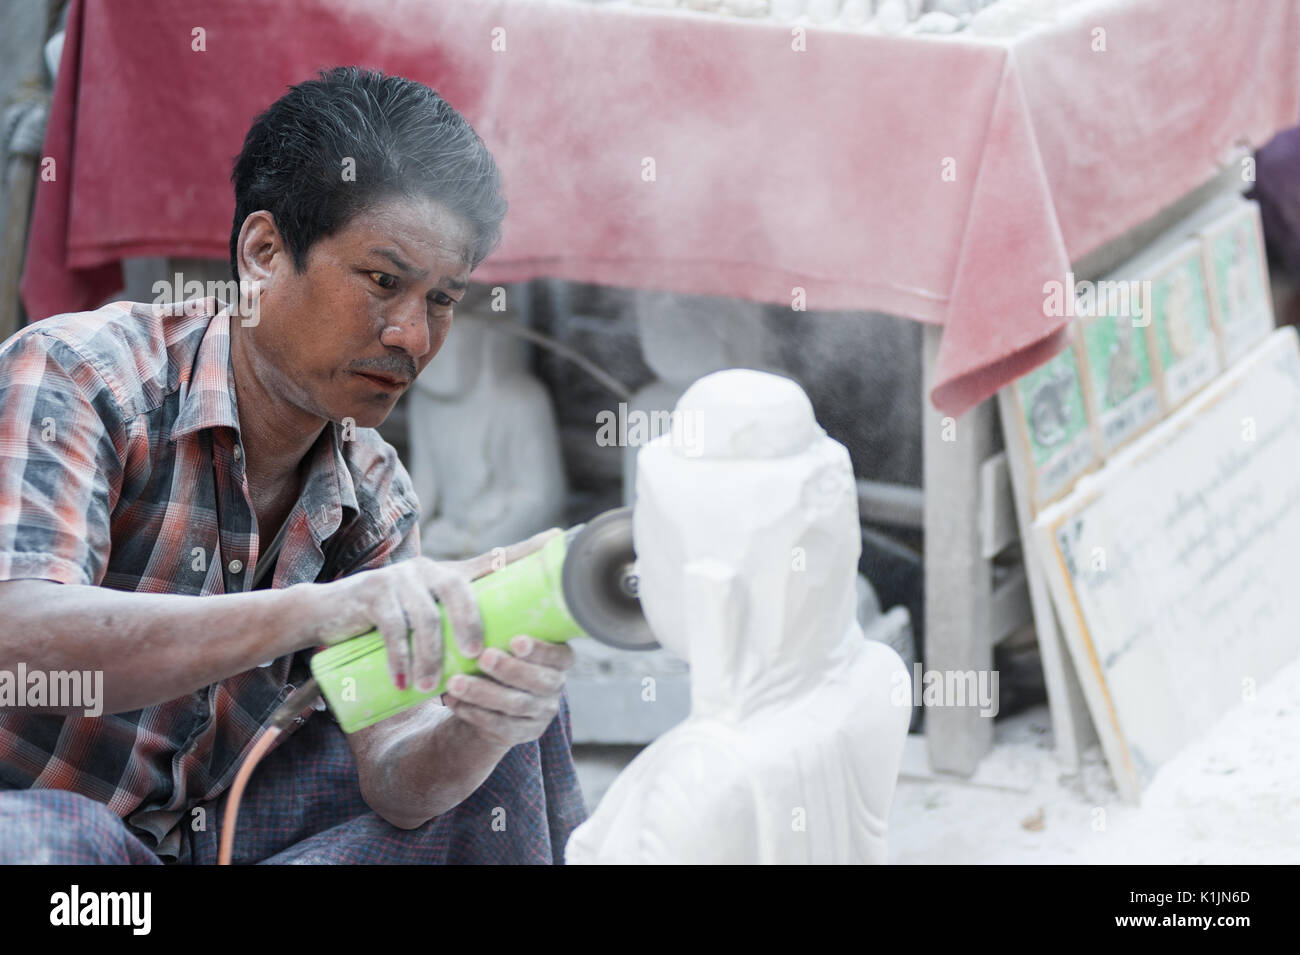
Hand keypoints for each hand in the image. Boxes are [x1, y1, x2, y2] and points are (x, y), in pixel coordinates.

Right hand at [319, 528, 561, 694]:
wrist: (326, 616)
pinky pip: (393, 628)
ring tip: (429, 687)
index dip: (527, 550)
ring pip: (425, 618)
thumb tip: (489, 661)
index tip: (559, 538)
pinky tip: (402, 683)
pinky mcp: (371, 594)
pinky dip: (399, 659)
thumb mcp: (422, 620)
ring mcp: (399, 578)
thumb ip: (450, 627)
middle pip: (459, 591)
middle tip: (476, 657)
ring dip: (429, 657)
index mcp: (449, 574)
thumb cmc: (385, 624)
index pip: (494, 559)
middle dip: (470, 625)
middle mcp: (428, 569)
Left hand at [442, 634, 574, 747]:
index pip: (560, 656)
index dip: (541, 650)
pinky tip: (454, 701)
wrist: (491, 698)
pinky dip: (474, 713)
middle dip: (510, 670)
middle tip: (483, 658)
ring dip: (483, 693)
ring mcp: (541, 713)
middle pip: (538, 682)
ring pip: (515, 705)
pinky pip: (500, 726)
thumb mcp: (506, 638)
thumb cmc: (499, 653)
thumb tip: (487, 585)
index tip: (516, 641)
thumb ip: (505, 622)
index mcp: (559, 660)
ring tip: (455, 682)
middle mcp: (554, 686)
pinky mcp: (522, 733)